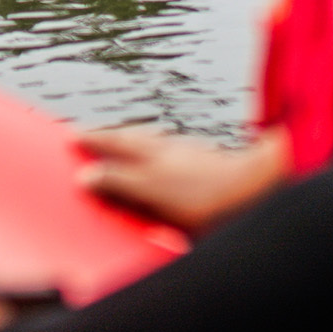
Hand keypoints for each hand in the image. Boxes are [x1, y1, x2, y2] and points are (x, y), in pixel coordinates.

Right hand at [75, 124, 288, 232]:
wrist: (261, 189)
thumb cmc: (206, 196)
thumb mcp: (153, 191)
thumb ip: (119, 181)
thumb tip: (84, 175)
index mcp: (150, 153)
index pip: (114, 142)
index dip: (93, 140)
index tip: (71, 135)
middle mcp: (169, 149)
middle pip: (134, 138)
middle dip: (111, 137)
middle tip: (92, 137)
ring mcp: (192, 156)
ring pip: (156, 144)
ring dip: (136, 143)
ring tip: (124, 146)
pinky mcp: (211, 169)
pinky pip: (174, 155)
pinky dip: (160, 155)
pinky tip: (166, 163)